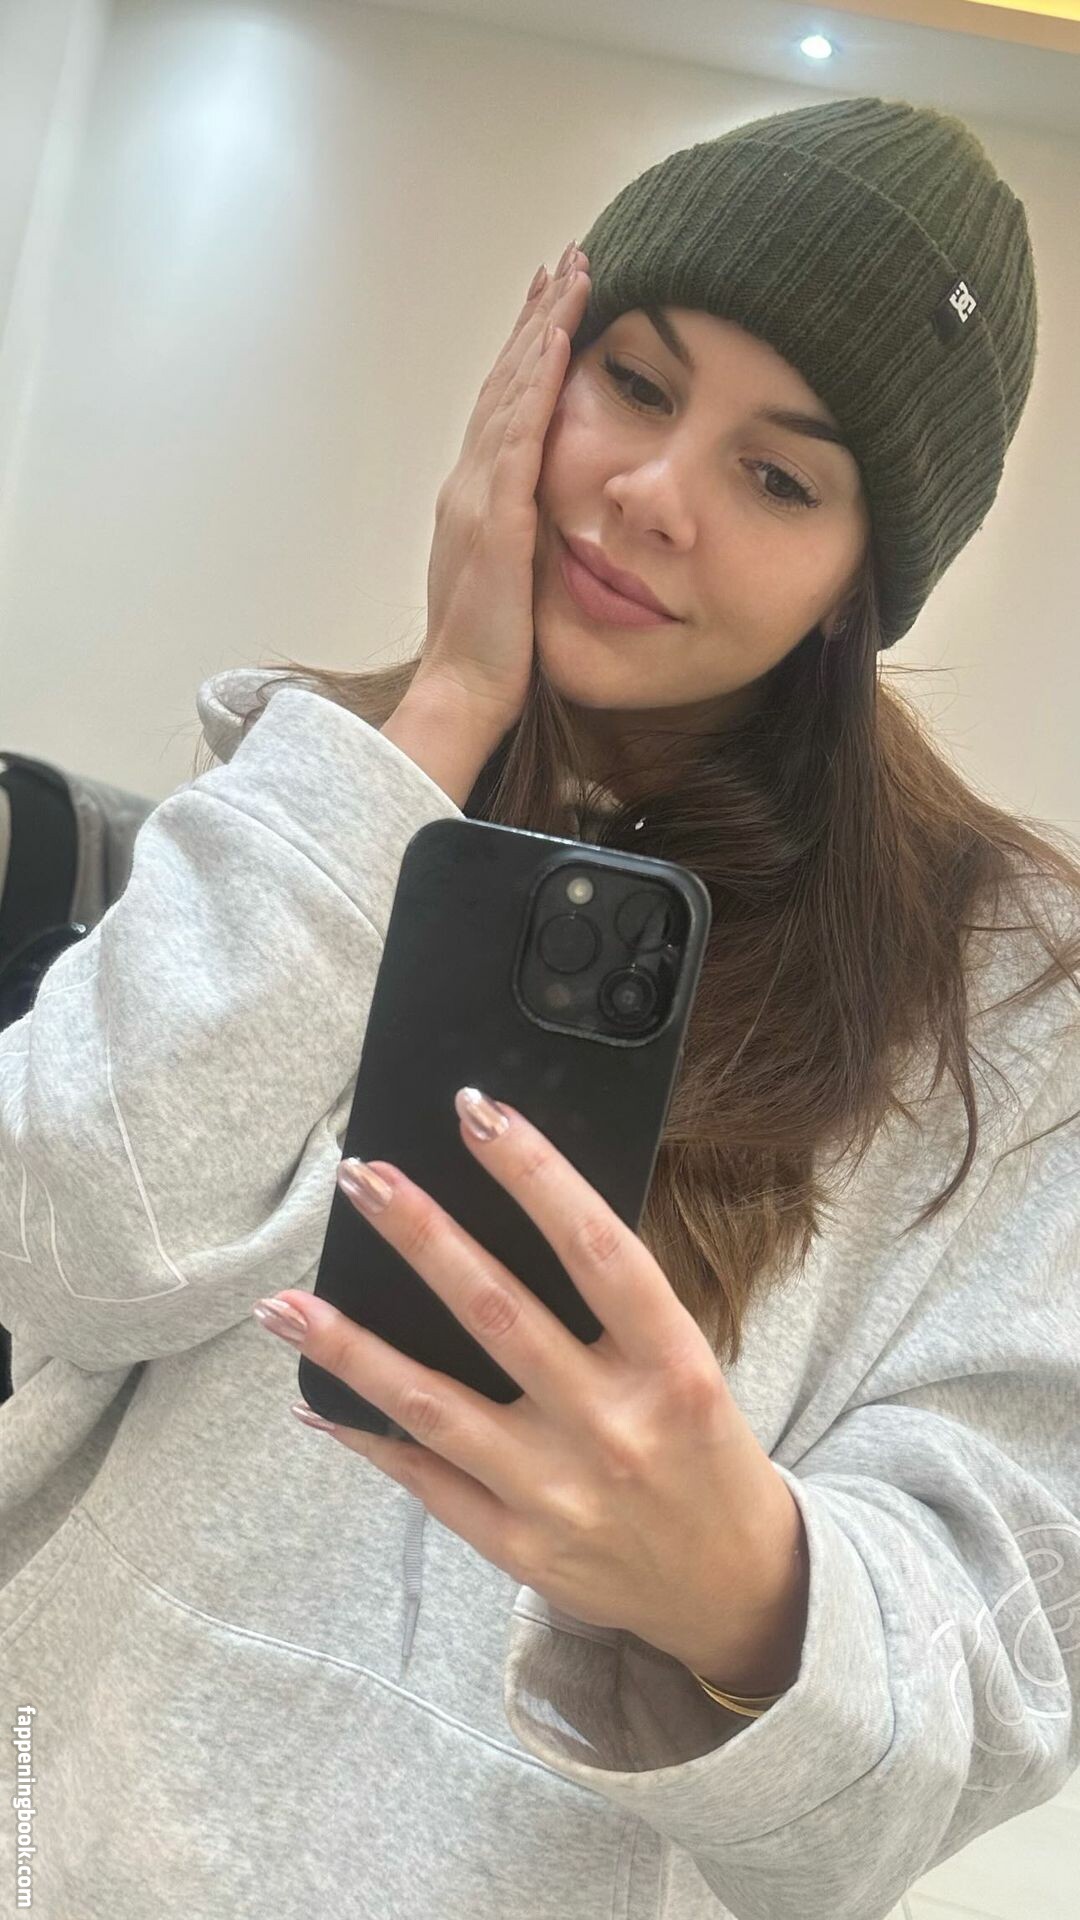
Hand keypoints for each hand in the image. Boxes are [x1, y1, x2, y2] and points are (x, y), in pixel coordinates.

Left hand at [255, 1088, 806, 1688]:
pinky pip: (424, 1479)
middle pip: (498, 1314)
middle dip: (421, 1236)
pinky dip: (364, 1432)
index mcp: (674, 1367)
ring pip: (433, 1404)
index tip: (478, 1113)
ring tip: (283, 1301)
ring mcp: (559, 1494)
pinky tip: (313, 1396)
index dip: (536, 1175)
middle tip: (363, 1177)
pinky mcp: (518, 1547)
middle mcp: (615, 1427)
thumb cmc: (700, 1450)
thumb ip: (614, 1310)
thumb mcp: (686, 1369)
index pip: (598, 1250)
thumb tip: (505, 1222)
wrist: (732, 1588)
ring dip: (351, 1346)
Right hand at [415, 243, 591, 734]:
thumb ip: (524, 536)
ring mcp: (479, 495)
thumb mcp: (511, 579)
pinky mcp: (497, 517)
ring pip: (512, 392)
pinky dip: (536, 383)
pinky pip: (520, 436)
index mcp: (475, 498)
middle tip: (562, 260)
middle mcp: (469, 483)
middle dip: (535, 317)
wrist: (464, 690)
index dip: (526, 352)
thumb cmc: (492, 651)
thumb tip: (547, 516)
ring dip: (540, 329)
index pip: (505, 407)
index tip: (550, 303)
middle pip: (505, 381)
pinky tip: (555, 340)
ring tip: (569, 275)